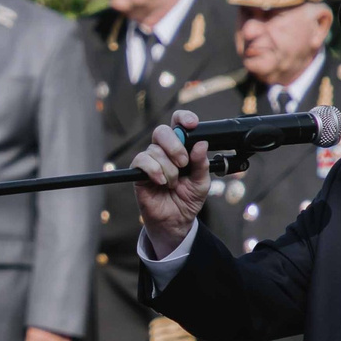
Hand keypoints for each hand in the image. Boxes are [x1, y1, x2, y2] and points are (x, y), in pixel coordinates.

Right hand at [132, 108, 209, 257]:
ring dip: (168, 169)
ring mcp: (150, 161)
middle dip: (175, 146)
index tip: (192, 124)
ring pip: (155, 150)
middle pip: (162, 131)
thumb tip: (201, 145)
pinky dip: (154, 170)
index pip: (178, 124)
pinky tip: (161, 182)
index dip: (184, 119)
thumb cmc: (187, 200)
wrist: (176, 221)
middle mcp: (164, 152)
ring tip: (173, 183)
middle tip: (183, 163)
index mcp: (181, 149)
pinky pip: (142, 161)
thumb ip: (202, 164)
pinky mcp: (139, 173)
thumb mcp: (201, 182)